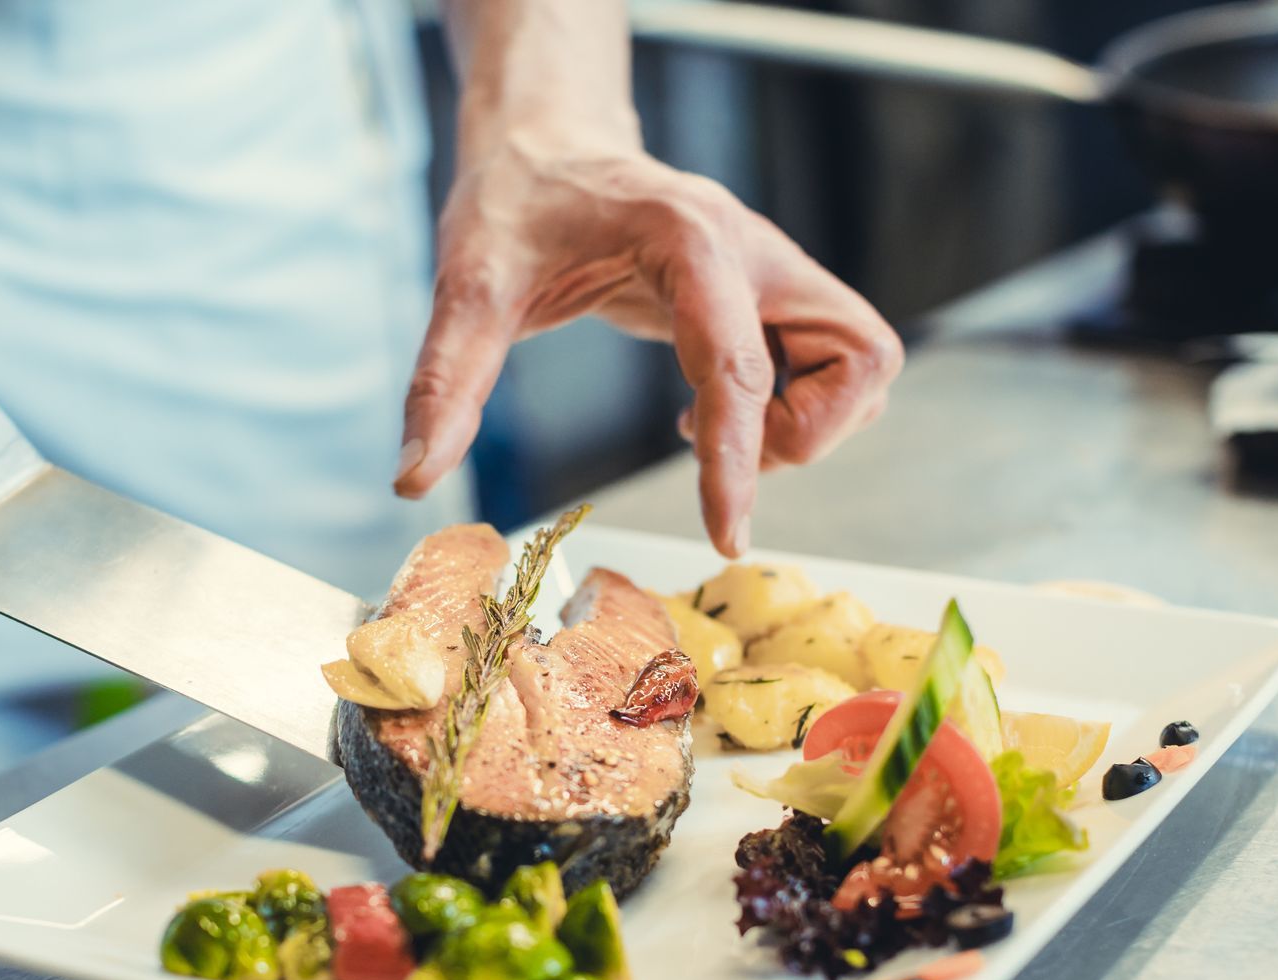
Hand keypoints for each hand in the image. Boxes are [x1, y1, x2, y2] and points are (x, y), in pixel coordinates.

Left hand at [397, 137, 901, 557]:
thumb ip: (446, 382)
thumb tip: (414, 480)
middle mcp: (755, 252)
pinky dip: (794, 407)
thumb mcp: (467, 284)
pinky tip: (711, 410)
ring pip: (863, 363)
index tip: (726, 537)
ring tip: (716, 433)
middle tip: (721, 458)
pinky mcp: (774, 294)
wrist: (548, 144)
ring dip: (810, 424)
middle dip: (803, 435)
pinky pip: (836, 365)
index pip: (739, 367)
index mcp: (690, 240)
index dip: (737, 460)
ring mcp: (775, 272)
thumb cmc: (515, 203)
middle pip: (858, 359)